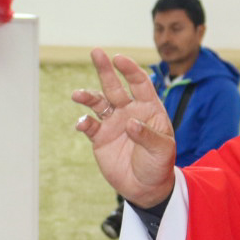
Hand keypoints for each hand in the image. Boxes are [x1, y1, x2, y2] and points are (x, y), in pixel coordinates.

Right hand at [72, 49, 176, 207]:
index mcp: (148, 108)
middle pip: (115, 86)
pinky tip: (82, 124)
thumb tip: (130, 123)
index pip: (139, 83)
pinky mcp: (100, 138)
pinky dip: (84, 123)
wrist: (146, 187)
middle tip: (96, 52)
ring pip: (98, 103)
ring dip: (88, 96)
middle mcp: (129, 111)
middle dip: (105, 69)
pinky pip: (90, 126)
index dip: (130, 70)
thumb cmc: (159, 165)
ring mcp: (113, 123)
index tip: (119, 59)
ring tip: (77, 95)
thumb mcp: (162, 150)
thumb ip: (148, 135)